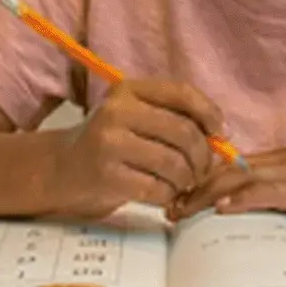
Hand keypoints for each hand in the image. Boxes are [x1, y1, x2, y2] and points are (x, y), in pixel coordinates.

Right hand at [41, 79, 229, 220]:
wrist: (61, 169)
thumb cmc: (110, 143)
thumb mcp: (135, 117)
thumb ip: (173, 117)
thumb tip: (224, 135)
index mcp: (128, 90)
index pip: (182, 93)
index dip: (209, 113)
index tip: (220, 134)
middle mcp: (117, 112)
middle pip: (184, 132)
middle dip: (202, 156)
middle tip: (200, 170)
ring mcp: (110, 143)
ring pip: (174, 164)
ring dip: (186, 180)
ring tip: (180, 184)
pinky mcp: (107, 176)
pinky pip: (158, 189)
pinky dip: (169, 196)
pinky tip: (162, 195)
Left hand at [172, 149, 285, 233]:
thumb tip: (258, 214)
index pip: (234, 168)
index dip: (203, 182)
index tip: (179, 198)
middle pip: (228, 170)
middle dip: (194, 187)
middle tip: (168, 206)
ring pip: (241, 177)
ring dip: (207, 194)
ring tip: (181, 210)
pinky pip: (270, 192)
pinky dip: (244, 198)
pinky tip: (223, 209)